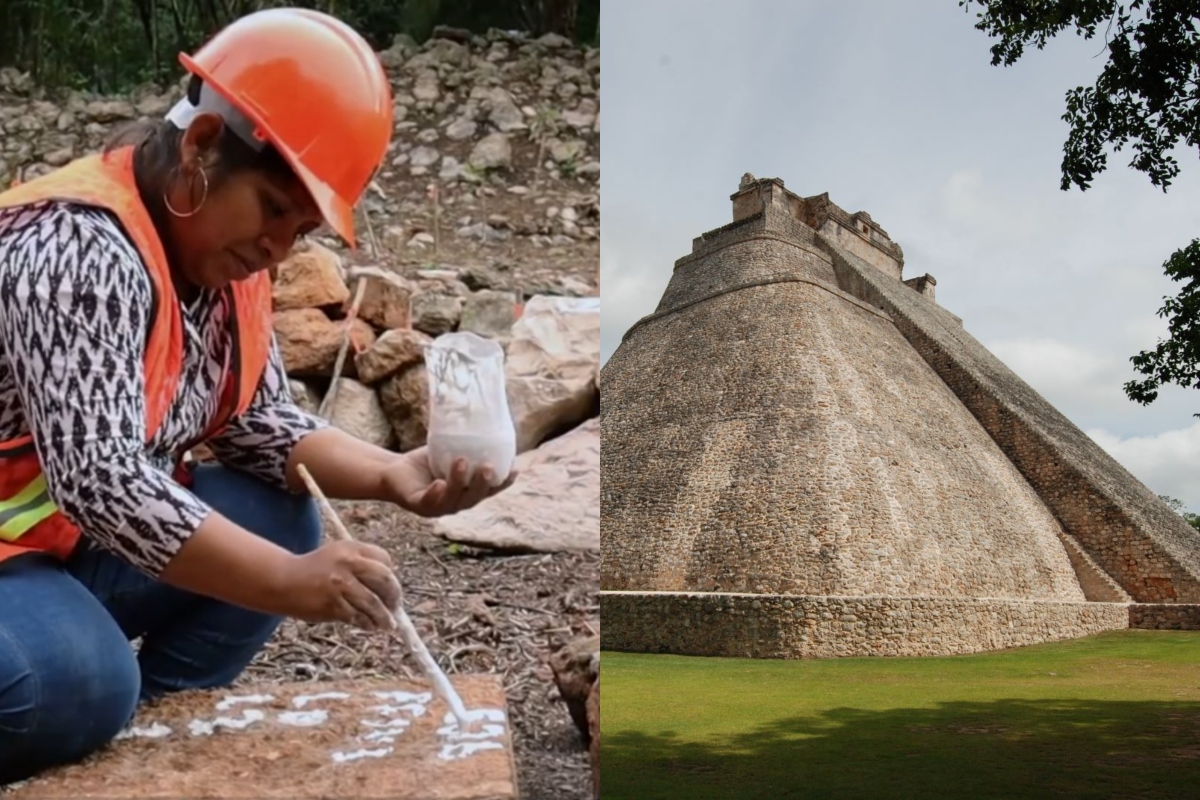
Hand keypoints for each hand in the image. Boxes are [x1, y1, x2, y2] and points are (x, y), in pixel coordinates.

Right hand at [278, 540, 401, 631]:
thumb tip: (389, 588)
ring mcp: (340, 585)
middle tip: (395, 607)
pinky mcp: (332, 604)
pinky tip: (370, 625)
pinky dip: (366, 623)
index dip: (391, 575)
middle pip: (384, 580)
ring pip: (373, 603)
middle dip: (394, 596)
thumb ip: (362, 564)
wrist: (283, 581)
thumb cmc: (316, 570)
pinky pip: (357, 616)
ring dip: (383, 617)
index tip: (391, 587)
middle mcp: (347, 564)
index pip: (384, 559)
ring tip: (388, 624)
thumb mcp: (338, 555)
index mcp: (350, 549)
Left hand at [379, 447, 516, 517]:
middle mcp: (457, 503)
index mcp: (468, 492)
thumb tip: (488, 412)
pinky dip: (436, 494)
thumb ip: (468, 443)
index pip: (490, 490)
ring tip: (461, 461)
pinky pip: (429, 502)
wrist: (395, 470)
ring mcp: (438, 507)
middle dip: (482, 484)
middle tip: (487, 467)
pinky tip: (440, 484)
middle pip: (474, 497)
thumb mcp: (449, 450)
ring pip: (453, 499)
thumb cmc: (426, 461)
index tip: (515, 469)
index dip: (503, 482)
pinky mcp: (418, 505)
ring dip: (459, 482)